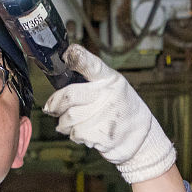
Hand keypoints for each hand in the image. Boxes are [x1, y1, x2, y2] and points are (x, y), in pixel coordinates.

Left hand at [43, 45, 175, 183]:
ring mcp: (106, 115)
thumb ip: (88, 81)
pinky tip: (86, 133)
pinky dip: (75, 135)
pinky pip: (75, 134)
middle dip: (55, 104)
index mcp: (109, 78)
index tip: (66, 55)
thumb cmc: (119, 107)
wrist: (141, 136)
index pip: (90, 63)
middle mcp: (108, 93)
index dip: (76, 57)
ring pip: (68, 118)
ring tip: (74, 123)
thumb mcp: (111, 86)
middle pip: (69, 95)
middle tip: (51, 108)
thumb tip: (58, 78)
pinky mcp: (103, 134)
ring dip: (64, 123)